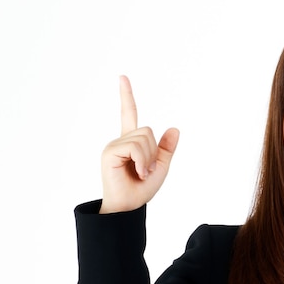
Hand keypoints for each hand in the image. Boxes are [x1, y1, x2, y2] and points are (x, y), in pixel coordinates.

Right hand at [99, 76, 179, 213]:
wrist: (130, 206)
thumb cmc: (142, 189)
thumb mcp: (161, 166)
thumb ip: (166, 148)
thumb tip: (174, 127)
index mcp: (131, 142)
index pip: (129, 114)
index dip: (127, 96)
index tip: (122, 77)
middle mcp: (120, 140)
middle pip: (147, 130)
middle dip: (153, 152)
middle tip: (146, 171)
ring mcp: (113, 145)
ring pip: (143, 138)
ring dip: (148, 158)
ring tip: (141, 172)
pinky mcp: (110, 152)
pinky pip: (134, 147)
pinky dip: (141, 161)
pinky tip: (136, 171)